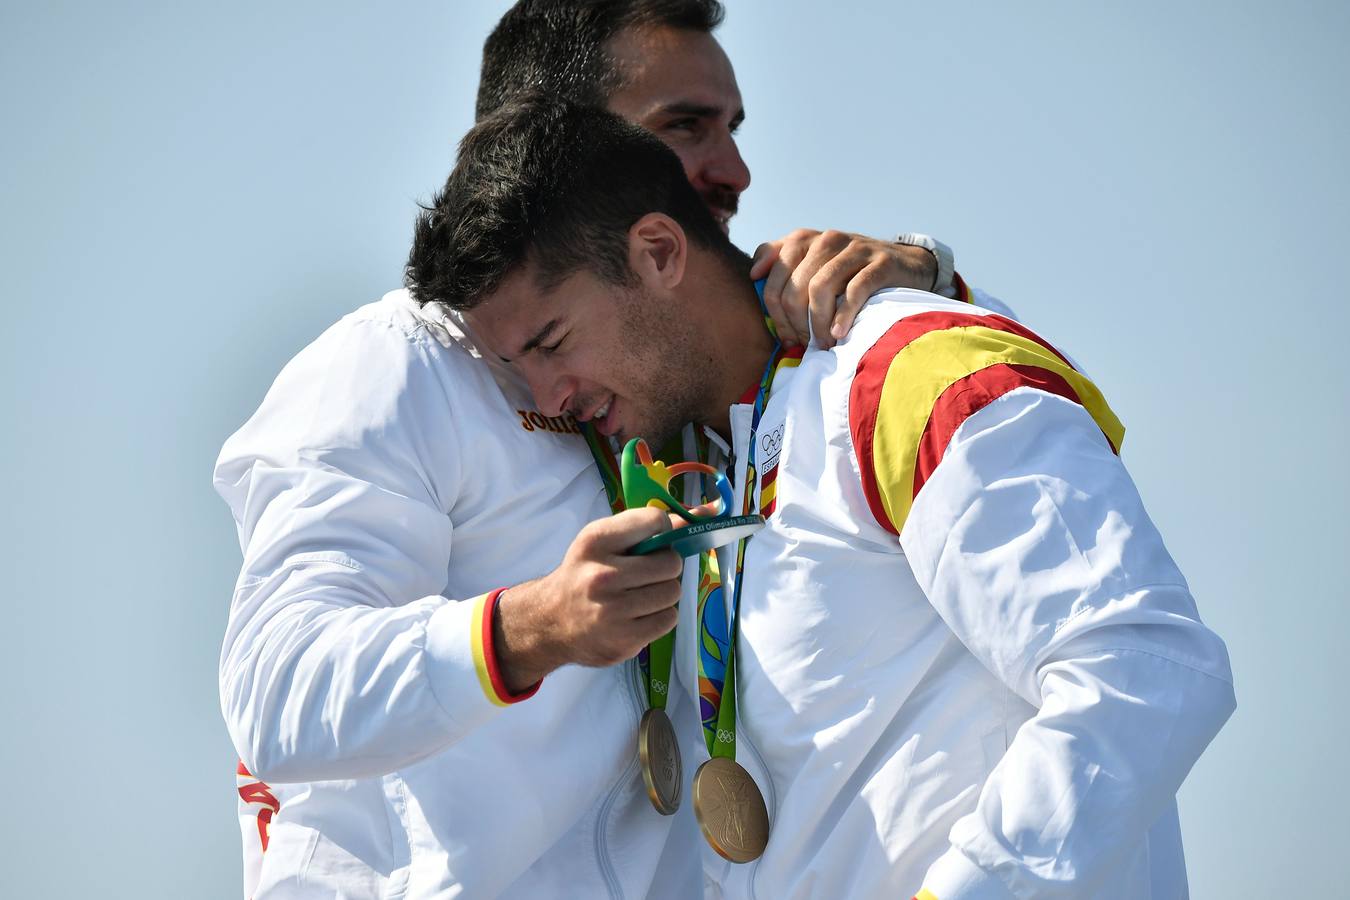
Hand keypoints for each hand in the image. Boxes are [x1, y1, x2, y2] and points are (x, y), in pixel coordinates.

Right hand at [493, 507, 683, 691]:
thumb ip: (647, 527)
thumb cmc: (583, 574)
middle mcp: (602, 576)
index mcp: (595, 542)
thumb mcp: (603, 542)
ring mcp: (612, 612)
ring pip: (672, 592)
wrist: (550, 621)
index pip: (655, 521)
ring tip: (641, 595)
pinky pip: (668, 619)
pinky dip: (660, 616)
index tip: (653, 541)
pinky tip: (640, 615)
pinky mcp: (623, 640)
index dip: (662, 530)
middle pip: (670, 563)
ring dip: (663, 593)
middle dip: (666, 566)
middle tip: (649, 573)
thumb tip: (705, 513)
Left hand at [750, 229, 937, 348]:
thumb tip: (754, 274)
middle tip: (805, 344)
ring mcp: (856, 248)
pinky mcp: (881, 262)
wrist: (906, 264)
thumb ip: (781, 263)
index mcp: (806, 239)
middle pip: (796, 287)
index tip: (785, 337)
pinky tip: (840, 333)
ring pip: (822, 288)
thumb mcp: (814, 263)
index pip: (775, 276)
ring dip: (818, 323)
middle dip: (796, 323)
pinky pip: (855, 290)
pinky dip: (844, 315)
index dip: (776, 313)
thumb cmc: (851, 271)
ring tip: (823, 343)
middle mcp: (828, 239)